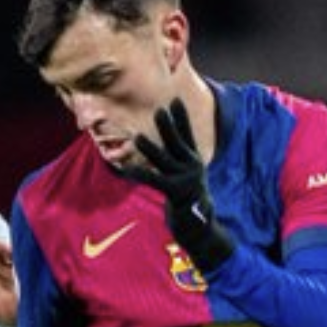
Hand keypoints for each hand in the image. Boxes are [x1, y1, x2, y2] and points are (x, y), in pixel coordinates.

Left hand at [125, 101, 234, 269]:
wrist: (199, 227)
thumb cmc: (189, 200)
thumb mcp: (187, 176)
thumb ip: (179, 160)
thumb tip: (170, 145)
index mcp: (194, 160)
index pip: (187, 134)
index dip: (181, 117)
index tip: (175, 99)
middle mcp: (192, 167)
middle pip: (177, 142)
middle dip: (167, 126)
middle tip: (159, 109)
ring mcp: (185, 180)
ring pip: (164, 160)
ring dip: (150, 149)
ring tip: (138, 137)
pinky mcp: (175, 193)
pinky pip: (154, 180)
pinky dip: (140, 174)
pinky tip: (127, 170)